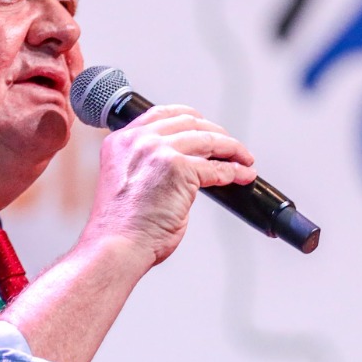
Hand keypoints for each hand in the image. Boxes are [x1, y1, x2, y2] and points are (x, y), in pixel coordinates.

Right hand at [81, 105, 256, 267]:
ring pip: (208, 141)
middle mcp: (138, 140)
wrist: (116, 247)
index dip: (190, 117)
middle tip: (232, 146)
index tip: (206, 125)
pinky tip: (243, 175)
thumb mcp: (128, 180)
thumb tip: (185, 162)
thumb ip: (149, 163)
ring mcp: (158, 152)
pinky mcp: (179, 169)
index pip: (162, 114)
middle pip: (190, 123)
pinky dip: (235, 172)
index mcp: (121, 141)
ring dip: (232, 149)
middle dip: (217, 133)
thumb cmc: (121, 226)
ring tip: (245, 159)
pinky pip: (216, 168)